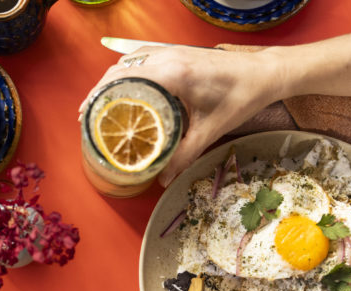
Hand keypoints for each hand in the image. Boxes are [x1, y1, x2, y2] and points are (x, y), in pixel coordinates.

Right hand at [79, 46, 280, 186]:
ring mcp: (172, 52)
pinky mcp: (177, 53)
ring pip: (129, 62)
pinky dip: (127, 72)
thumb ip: (183, 156)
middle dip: (99, 91)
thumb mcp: (209, 131)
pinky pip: (143, 59)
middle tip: (88, 115)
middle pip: (119, 69)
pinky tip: (124, 89)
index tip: (86, 115)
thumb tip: (161, 178)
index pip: (123, 78)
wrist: (264, 74)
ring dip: (112, 80)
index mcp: (173, 74)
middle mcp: (168, 58)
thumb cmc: (240, 98)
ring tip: (101, 104)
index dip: (99, 96)